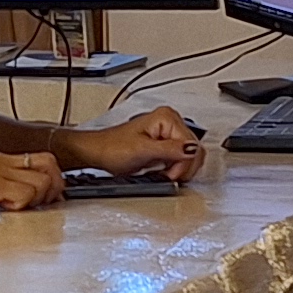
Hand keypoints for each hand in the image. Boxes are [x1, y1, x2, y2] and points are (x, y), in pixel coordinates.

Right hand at [0, 149, 65, 214]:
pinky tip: (7, 209)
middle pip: (49, 163)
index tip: (50, 195)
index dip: (52, 176)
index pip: (40, 158)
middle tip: (45, 202)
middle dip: (55, 185)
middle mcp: (1, 160)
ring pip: (42, 180)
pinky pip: (24, 193)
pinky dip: (23, 204)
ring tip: (22, 207)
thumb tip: (13, 200)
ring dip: (39, 197)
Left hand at [70, 109, 206, 185]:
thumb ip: (169, 150)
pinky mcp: (165, 145)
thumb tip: (191, 149)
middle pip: (195, 150)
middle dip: (183, 167)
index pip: (192, 145)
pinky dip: (175, 169)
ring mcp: (168, 133)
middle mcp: (170, 122)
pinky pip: (182, 159)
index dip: (183, 164)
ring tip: (162, 172)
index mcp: (167, 117)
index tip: (170, 174)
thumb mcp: (142, 150)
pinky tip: (163, 170)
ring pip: (190, 156)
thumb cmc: (112, 148)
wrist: (98, 153)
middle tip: (167, 175)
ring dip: (180, 169)